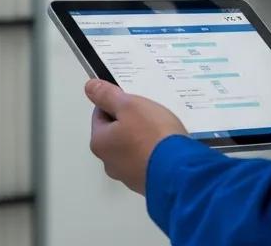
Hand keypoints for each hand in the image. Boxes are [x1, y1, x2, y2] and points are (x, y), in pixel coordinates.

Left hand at [86, 79, 188, 194]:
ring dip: (143, 137)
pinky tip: (166, 147)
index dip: (116, 103)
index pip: (100, 114)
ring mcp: (129, 176)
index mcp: (100, 143)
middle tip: (148, 114)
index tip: (133, 101)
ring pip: (132, 147)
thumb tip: (90, 87)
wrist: (180, 173)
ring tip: (160, 130)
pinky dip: (153, 152)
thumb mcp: (128, 105)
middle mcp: (109, 163)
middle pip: (116, 132)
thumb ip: (107, 95)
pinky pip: (146, 161)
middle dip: (131, 121)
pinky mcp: (147, 184)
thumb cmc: (152, 135)